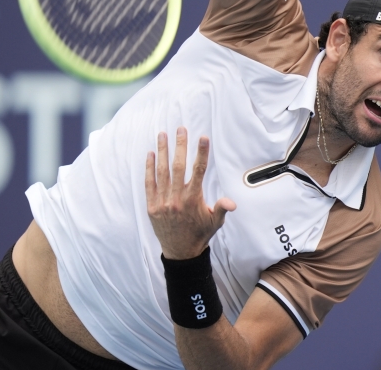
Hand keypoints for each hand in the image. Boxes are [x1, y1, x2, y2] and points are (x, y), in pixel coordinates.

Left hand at [145, 127, 235, 259]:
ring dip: (162, 151)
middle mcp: (177, 199)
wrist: (181, 252)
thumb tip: (231, 203)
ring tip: (162, 134)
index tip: (202, 137)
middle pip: (178, 166)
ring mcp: (162, 202)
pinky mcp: (152, 206)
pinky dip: (149, 168)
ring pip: (162, 172)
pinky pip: (149, 184)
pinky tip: (150, 154)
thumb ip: (222, 209)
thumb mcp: (215, 222)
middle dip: (180, 145)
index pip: (198, 171)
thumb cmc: (200, 233)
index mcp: (193, 199)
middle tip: (180, 128)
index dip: (201, 153)